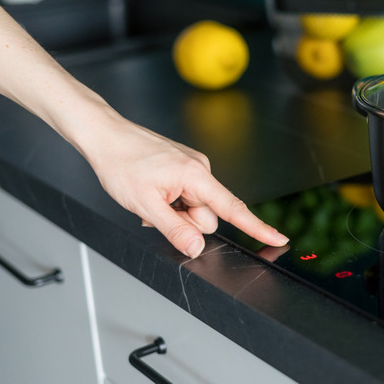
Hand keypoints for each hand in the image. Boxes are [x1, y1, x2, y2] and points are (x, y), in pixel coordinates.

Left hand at [85, 120, 287, 258]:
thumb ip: (175, 230)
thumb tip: (197, 248)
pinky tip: (153, 193)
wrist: (105, 136)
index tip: (278, 239)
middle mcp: (200, 169)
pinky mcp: (184, 167)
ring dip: (175, 212)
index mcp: (196, 176)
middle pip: (208, 215)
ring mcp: (192, 167)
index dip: (257, 227)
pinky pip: (186, 196)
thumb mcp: (145, 205)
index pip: (233, 209)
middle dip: (185, 222)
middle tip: (156, 211)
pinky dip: (172, 202)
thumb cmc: (121, 162)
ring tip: (150, 199)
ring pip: (195, 208)